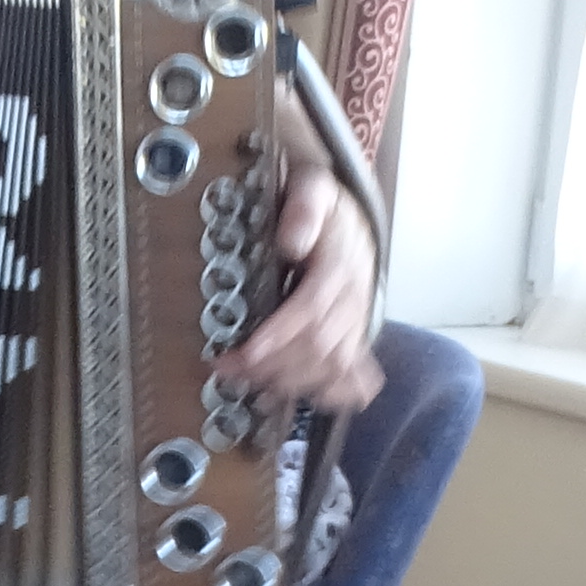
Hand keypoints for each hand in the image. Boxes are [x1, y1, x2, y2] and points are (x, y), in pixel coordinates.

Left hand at [221, 71, 384, 410]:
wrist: (351, 217)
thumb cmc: (322, 204)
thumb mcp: (312, 188)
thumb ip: (305, 209)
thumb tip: (292, 240)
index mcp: (341, 265)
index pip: (313, 308)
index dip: (281, 334)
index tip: (247, 352)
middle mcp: (353, 299)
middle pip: (320, 345)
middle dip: (274, 364)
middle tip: (228, 369)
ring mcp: (357, 320)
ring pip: (332, 365)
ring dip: (290, 380)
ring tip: (248, 383)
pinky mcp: (355, 335)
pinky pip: (352, 373)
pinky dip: (328, 393)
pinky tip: (296, 397)